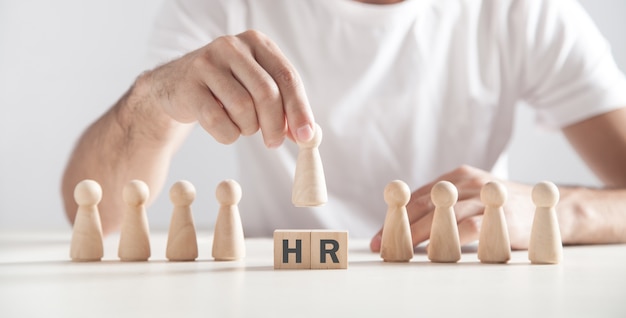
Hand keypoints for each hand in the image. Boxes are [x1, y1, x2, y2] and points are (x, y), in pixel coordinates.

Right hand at [144, 29, 314, 146]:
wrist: (175, 85)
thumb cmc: (226, 89)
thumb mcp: (257, 88)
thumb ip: (284, 107)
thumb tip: (308, 135)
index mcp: (257, 43)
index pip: (288, 77)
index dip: (300, 110)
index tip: (306, 137)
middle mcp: (232, 46)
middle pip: (267, 93)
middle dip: (275, 125)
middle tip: (274, 143)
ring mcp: (207, 63)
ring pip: (243, 108)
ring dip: (248, 128)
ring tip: (243, 126)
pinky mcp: (189, 85)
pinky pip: (218, 121)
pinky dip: (228, 134)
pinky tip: (225, 129)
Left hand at [370, 165, 534, 251]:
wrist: (552, 208)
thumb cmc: (505, 206)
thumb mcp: (473, 197)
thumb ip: (447, 204)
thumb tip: (409, 224)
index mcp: (457, 176)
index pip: (418, 196)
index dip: (395, 215)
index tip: (378, 235)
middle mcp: (466, 181)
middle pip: (423, 204)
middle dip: (398, 225)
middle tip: (379, 244)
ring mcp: (483, 196)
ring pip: (440, 215)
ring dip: (416, 235)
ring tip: (397, 250)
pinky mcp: (498, 215)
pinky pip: (466, 228)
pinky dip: (446, 240)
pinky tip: (430, 253)